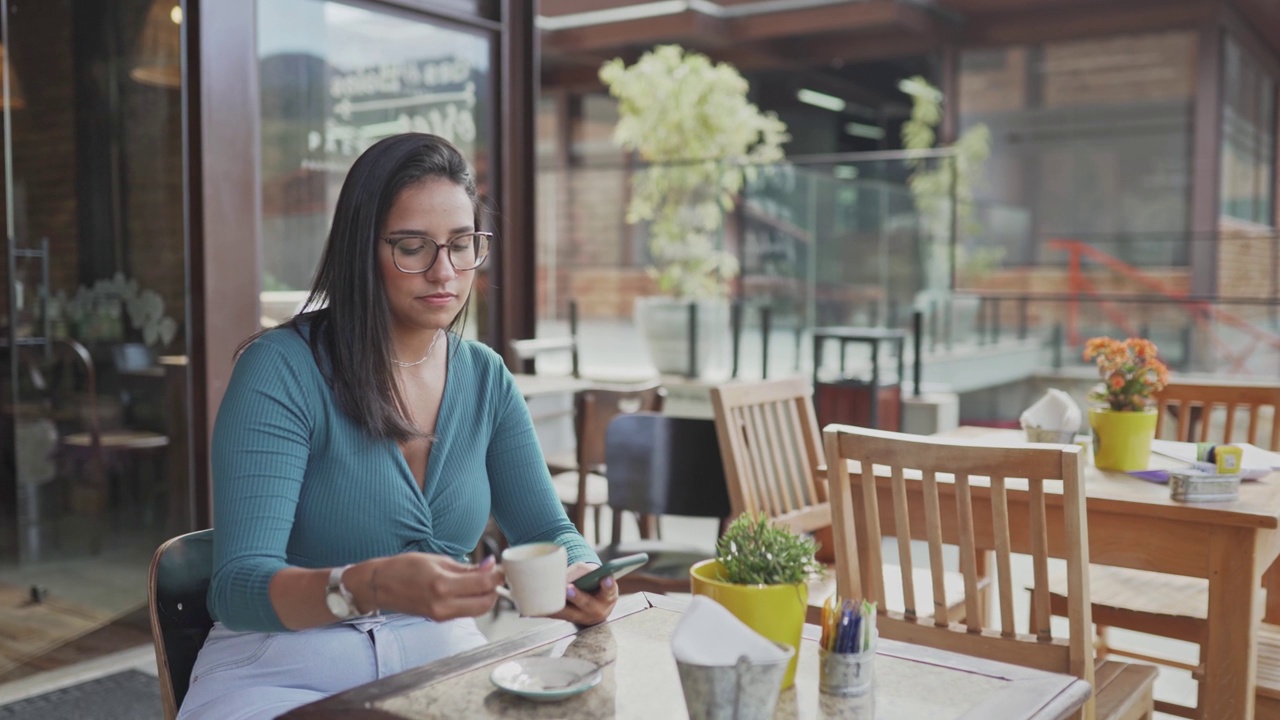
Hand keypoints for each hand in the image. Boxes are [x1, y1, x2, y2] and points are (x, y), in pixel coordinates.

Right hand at [366, 553, 502, 620]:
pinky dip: (473, 602)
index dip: (498, 576)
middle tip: (496, 576)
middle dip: (495, 589)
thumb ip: (466, 568)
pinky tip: (470, 590)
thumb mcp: (438, 560)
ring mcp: (441, 615)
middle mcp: (443, 604)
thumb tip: (490, 567)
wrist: (380, 585)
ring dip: (486, 597)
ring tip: (483, 581)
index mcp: (443, 585)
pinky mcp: (439, 619)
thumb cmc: (404, 567)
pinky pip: (465, 612)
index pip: (484, 585)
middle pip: (486, 603)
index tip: (502, 568)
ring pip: (477, 610)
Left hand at [551, 562, 617, 625]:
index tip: (606, 579)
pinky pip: (557, 616)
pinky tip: (535, 608)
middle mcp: (597, 610)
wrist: (597, 608)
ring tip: (549, 599)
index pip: (609, 590)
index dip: (608, 585)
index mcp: (608, 597)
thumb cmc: (597, 586)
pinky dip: (547, 611)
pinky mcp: (569, 619)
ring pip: (570, 613)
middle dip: (577, 596)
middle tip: (568, 588)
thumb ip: (588, 573)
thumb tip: (570, 573)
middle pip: (587, 603)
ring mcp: (582, 617)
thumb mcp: (599, 578)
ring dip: (559, 607)